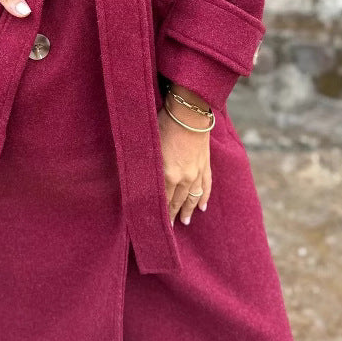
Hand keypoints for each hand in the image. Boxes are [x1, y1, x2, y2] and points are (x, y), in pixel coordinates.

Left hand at [158, 84, 211, 226]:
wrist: (190, 111)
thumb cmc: (164, 123)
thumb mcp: (149, 145)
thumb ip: (146, 165)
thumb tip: (135, 177)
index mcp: (167, 174)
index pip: (161, 200)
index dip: (157, 213)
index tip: (153, 224)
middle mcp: (184, 178)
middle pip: (176, 202)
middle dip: (171, 215)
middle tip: (167, 229)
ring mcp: (197, 172)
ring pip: (192, 197)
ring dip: (187, 210)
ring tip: (184, 221)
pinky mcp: (206, 164)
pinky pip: (206, 186)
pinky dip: (204, 197)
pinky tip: (202, 206)